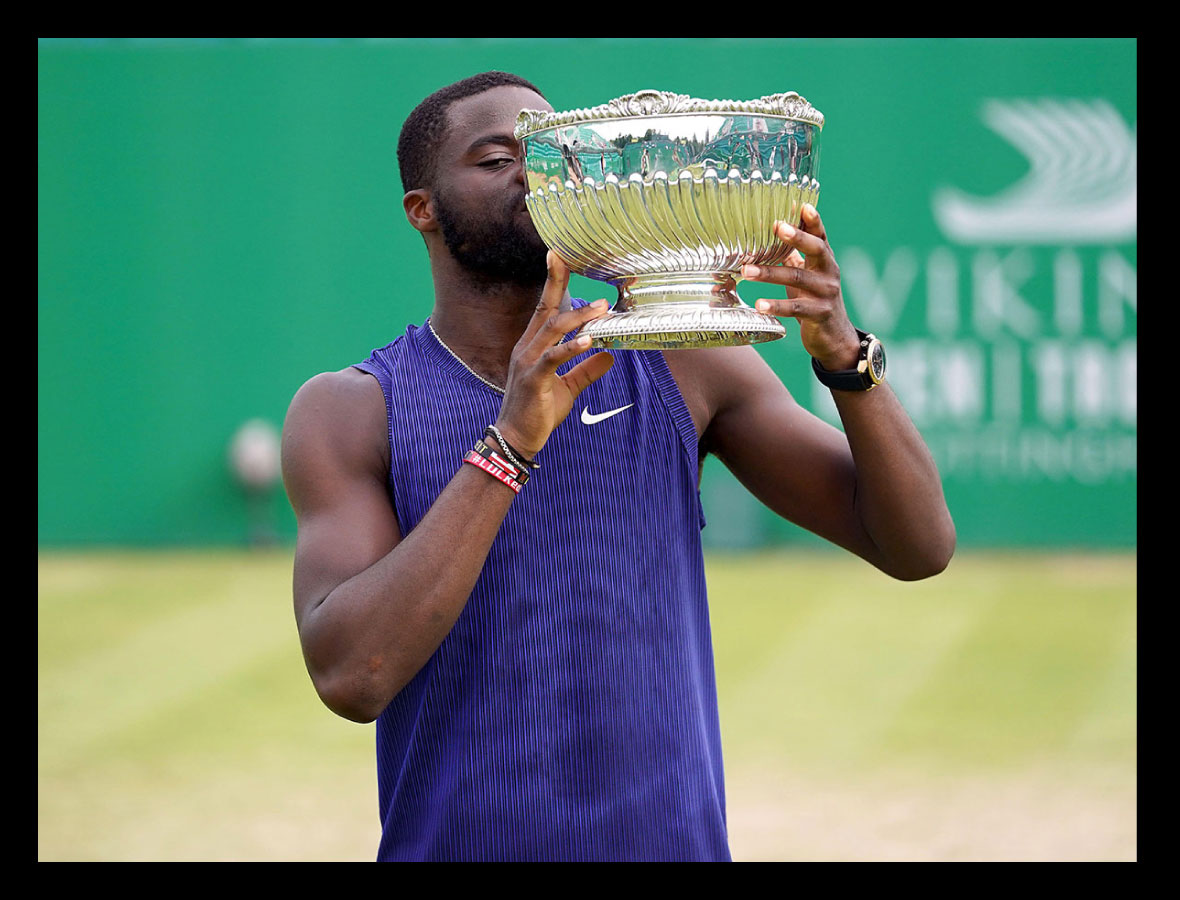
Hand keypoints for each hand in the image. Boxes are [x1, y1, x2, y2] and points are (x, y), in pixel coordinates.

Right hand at [494, 252, 613, 458]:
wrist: (517, 438)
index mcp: (533, 345)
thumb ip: (586, 369)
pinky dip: (572, 347)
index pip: (544, 307)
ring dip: (579, 317)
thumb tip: (609, 355)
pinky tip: (589, 340)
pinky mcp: (534, 379)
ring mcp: (528, 361)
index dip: (553, 282)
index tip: (559, 257)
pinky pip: (553, 357)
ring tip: (602, 308)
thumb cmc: (539, 412)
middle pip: (545, 308)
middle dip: (559, 283)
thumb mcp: (568, 388)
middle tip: (574, 262)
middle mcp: (527, 347)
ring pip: (553, 328)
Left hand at [741, 204, 860, 370]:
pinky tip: (759, 305)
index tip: (803, 205)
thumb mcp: (806, 275)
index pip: (820, 235)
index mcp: (824, 260)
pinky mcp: (819, 313)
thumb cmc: (814, 299)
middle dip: (796, 237)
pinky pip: (795, 307)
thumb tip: (767, 235)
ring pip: (797, 278)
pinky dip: (776, 305)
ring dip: (769, 273)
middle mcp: (829, 272)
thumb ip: (792, 256)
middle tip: (777, 226)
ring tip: (746, 270)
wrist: (835, 337)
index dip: (813, 220)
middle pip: (816, 249)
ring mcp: (826, 293)